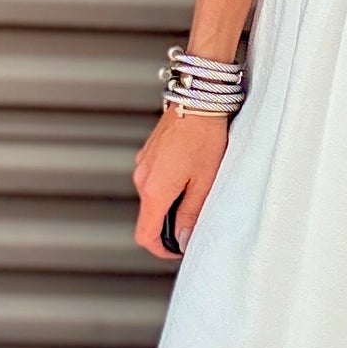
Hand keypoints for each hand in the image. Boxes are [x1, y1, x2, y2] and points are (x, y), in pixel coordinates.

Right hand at [132, 107, 229, 260]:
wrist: (198, 98)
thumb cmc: (204, 137)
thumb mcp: (205, 182)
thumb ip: (191, 214)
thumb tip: (182, 239)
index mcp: (154, 191)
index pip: (145, 235)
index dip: (161, 250)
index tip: (179, 248)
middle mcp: (142, 179)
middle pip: (150, 216)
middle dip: (171, 223)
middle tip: (198, 215)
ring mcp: (143, 164)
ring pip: (153, 197)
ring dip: (171, 202)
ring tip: (199, 187)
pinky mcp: (148, 153)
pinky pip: (154, 179)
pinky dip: (168, 185)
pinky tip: (191, 171)